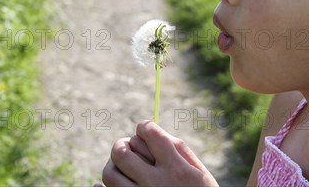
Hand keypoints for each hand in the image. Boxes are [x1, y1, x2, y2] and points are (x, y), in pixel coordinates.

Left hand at [99, 120, 218, 185]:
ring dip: (113, 164)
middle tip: (127, 145)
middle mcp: (155, 184)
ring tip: (121, 165)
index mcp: (176, 170)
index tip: (145, 129)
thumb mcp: (200, 174)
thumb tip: (156, 133)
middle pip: (124, 152)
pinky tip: (108, 183)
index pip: (150, 134)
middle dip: (123, 143)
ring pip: (109, 173)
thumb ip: (180, 151)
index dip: (145, 126)